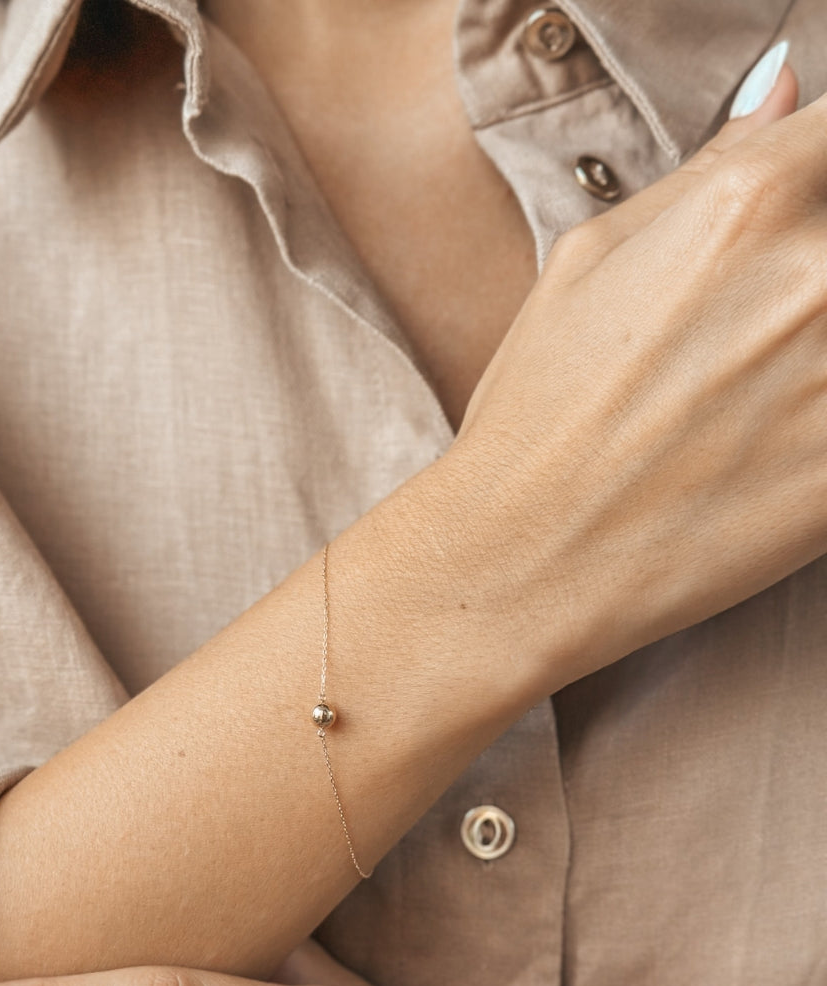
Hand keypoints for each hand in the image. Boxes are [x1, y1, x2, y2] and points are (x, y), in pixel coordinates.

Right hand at [447, 56, 826, 685]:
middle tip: (762, 338)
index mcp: (746, 204)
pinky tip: (774, 445)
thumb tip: (787, 88)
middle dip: (816, 278)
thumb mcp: (589, 263)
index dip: (821, 183)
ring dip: (819, 354)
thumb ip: (708, 168)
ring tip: (759, 397)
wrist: (520, 565)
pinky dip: (822, 419)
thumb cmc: (536, 416)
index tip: (796, 234)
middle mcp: (813, 276)